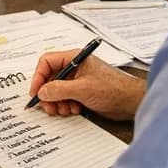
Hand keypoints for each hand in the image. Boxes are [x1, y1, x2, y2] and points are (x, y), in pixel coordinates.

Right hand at [29, 49, 144, 120]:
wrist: (132, 101)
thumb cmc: (113, 89)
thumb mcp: (82, 89)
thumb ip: (59, 89)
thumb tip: (41, 92)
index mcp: (74, 58)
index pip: (47, 62)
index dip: (38, 77)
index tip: (36, 93)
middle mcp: (75, 67)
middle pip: (50, 78)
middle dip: (48, 94)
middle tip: (49, 107)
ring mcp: (79, 80)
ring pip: (57, 90)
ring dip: (58, 102)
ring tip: (65, 109)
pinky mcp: (83, 92)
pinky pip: (66, 98)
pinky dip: (66, 105)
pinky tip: (74, 110)